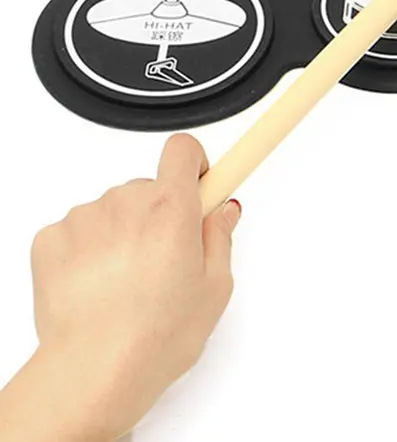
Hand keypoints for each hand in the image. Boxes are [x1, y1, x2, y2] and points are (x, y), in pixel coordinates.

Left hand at [10, 134, 240, 440]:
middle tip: (164, 259)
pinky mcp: (51, 239)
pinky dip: (86, 250)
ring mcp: (85, 219)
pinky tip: (97, 285)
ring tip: (128, 282)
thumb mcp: (214, 288)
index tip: (201, 180)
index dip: (195, 163)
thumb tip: (222, 212)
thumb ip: (219, 238)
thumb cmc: (154, 337)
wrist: (92, 372)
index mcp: (171, 208)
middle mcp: (126, 202)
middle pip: (149, 187)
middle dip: (159, 213)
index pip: (184, 149)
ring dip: (122, 232)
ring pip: (112, 209)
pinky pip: (77, 229)